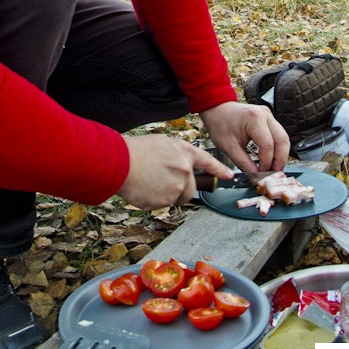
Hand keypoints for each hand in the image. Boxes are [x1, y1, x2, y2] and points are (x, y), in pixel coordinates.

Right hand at [117, 134, 234, 209]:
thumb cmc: (137, 150)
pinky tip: (143, 187)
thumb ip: (177, 155)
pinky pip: (161, 204)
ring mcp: (175, 187)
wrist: (120, 162)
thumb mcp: (163, 143)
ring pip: (174, 197)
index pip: (207, 162)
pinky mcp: (165, 201)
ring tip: (148, 180)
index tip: (229, 175)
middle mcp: (184, 171)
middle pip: (190, 189)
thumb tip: (182, 168)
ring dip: (164, 194)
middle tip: (162, 182)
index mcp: (185, 153)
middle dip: (181, 190)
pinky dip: (153, 199)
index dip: (219, 169)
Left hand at [200, 101, 289, 173]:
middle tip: (273, 174)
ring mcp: (268, 115)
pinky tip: (272, 159)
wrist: (217, 110)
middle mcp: (265, 114)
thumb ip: (243, 162)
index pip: (268, 145)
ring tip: (273, 169)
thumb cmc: (220, 124)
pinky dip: (277, 148)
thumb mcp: (228, 147)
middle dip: (280, 160)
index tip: (262, 174)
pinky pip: (279, 135)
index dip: (267, 163)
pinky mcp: (269, 119)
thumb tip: (256, 176)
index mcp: (254, 119)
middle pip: (282, 140)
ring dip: (281, 155)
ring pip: (283, 138)